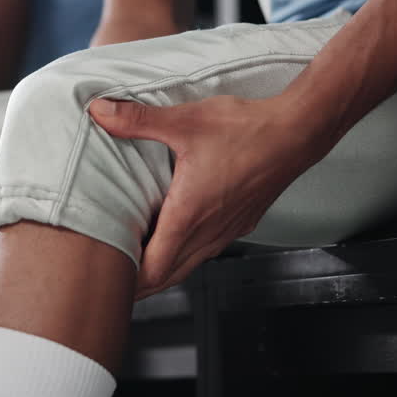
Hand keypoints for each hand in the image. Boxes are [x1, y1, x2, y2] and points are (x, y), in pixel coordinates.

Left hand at [88, 94, 324, 299]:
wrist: (297, 133)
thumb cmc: (246, 130)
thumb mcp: (185, 120)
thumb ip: (138, 120)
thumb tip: (99, 110)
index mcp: (189, 215)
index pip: (152, 268)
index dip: (126, 280)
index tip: (104, 280)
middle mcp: (208, 231)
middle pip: (167, 276)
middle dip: (138, 284)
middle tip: (110, 286)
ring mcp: (227, 230)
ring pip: (187, 266)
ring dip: (161, 271)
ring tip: (135, 269)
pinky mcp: (240, 222)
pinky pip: (206, 251)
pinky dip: (184, 256)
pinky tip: (176, 241)